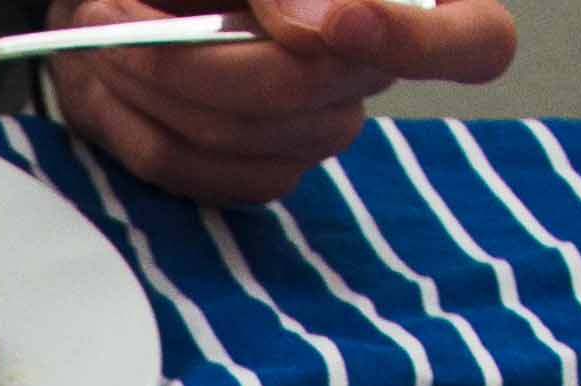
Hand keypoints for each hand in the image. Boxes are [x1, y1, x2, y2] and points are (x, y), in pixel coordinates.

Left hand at [44, 0, 515, 209]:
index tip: (342, 22)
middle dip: (197, 56)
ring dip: (150, 81)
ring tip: (103, 25)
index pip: (477, 43)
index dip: (418, 44)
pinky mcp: (258, 169)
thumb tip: (319, 30)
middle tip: (118, 6)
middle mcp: (370, 67)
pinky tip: (114, 74)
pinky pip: (200, 174)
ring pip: (241, 138)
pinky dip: (137, 122)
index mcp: (400, 2)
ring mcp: (316, 127)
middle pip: (310, 97)